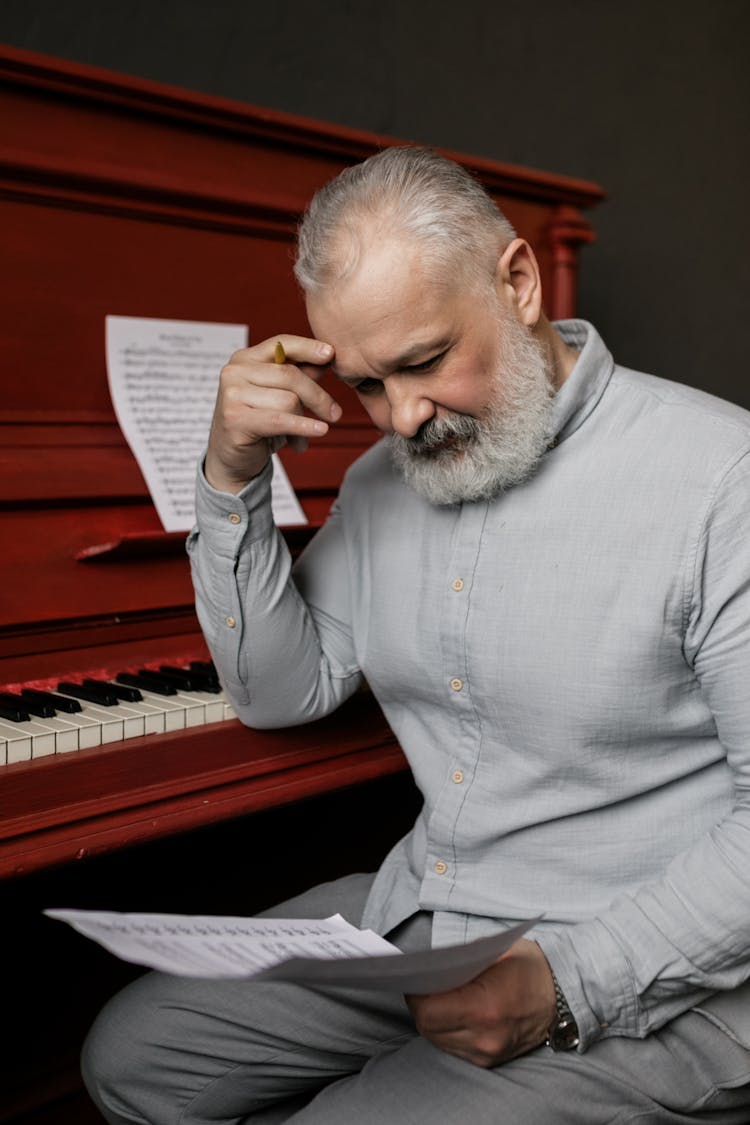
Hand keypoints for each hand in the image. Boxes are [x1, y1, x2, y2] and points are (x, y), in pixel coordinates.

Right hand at [204, 334, 340, 492]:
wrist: (230, 459)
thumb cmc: (257, 425)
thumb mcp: (278, 396)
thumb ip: (298, 376)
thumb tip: (326, 357)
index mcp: (244, 359)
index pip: (281, 344)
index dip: (308, 347)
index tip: (331, 353)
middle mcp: (234, 372)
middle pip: (291, 375)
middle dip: (318, 396)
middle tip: (334, 414)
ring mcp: (232, 394)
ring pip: (288, 400)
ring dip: (304, 423)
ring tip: (302, 438)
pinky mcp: (235, 419)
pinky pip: (281, 420)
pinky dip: (304, 426)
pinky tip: (319, 430)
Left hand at [406, 939, 555, 1067]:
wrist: (562, 995)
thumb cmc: (529, 967)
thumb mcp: (494, 950)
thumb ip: (458, 961)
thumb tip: (427, 967)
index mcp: (486, 1008)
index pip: (428, 1012)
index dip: (415, 995)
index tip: (414, 979)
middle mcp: (485, 1037)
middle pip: (429, 1028)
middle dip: (420, 1006)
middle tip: (421, 985)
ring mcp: (487, 1053)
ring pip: (438, 1040)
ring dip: (432, 1020)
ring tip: (436, 997)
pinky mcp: (489, 1061)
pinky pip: (453, 1047)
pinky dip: (446, 1030)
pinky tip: (451, 1012)